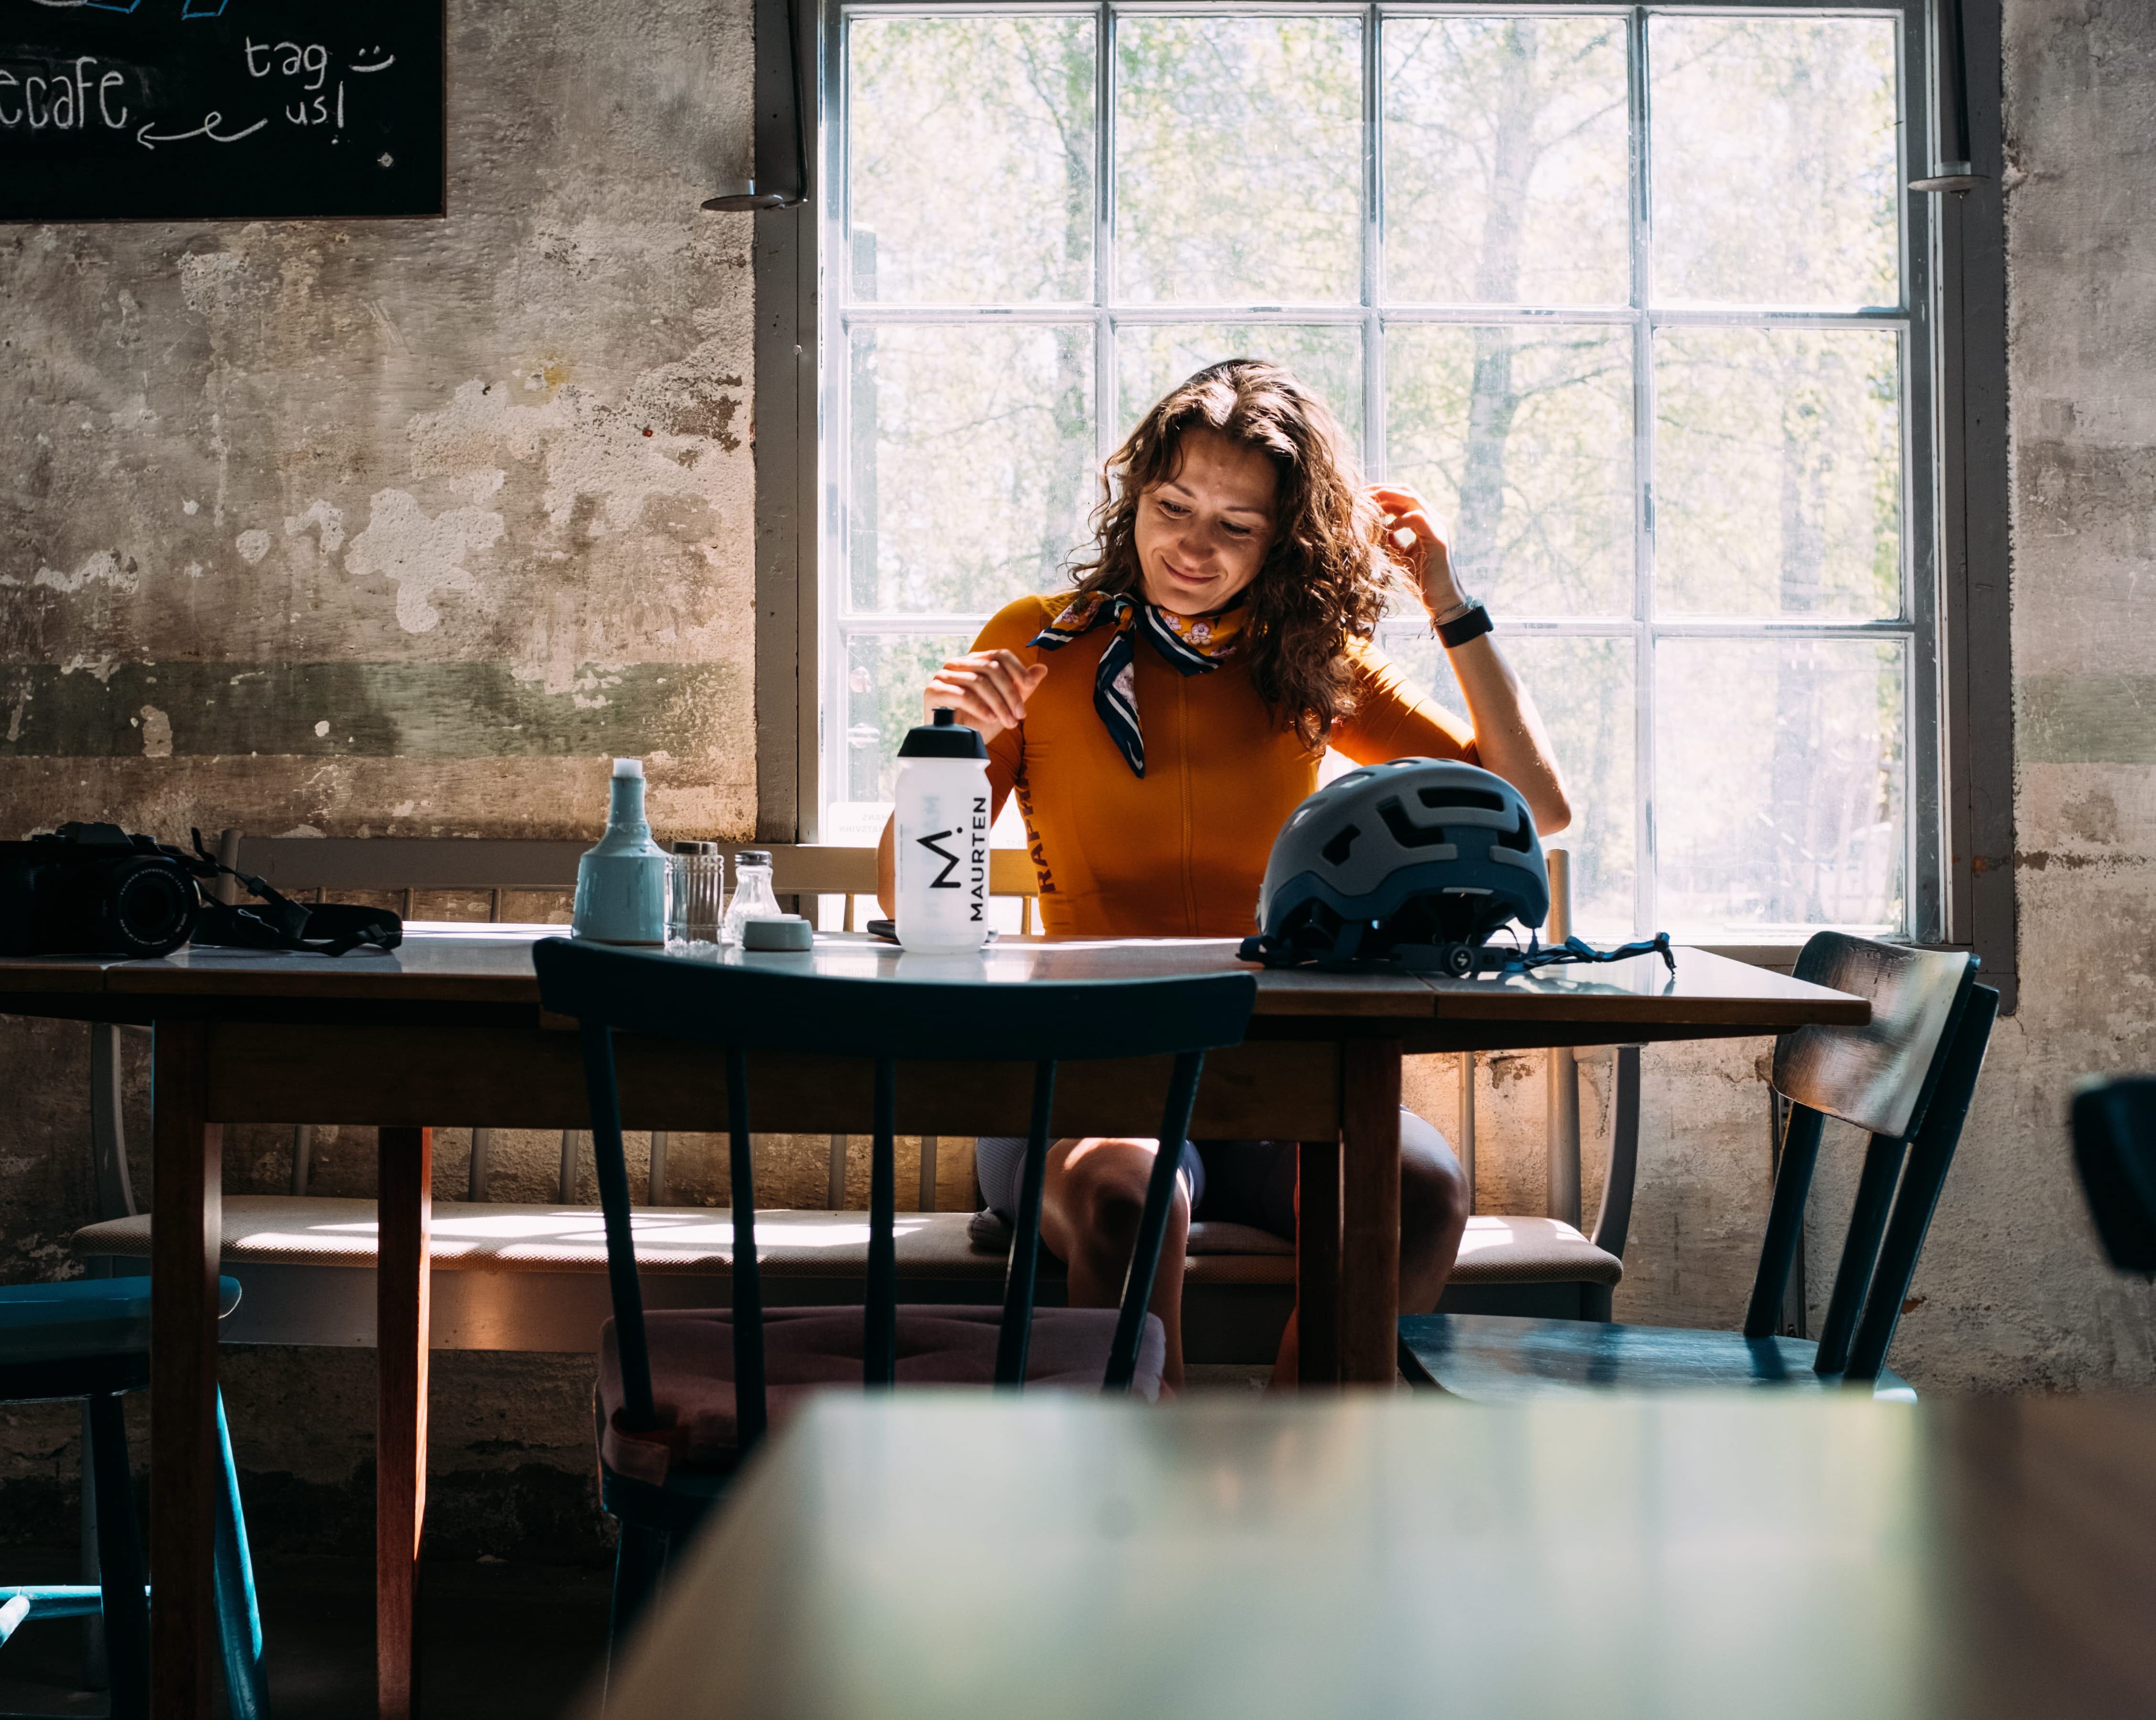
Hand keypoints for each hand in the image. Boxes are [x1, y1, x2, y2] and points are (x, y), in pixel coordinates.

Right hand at [923, 649, 1048, 742]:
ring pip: (978, 681)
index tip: (1030, 685)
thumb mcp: (1005, 705)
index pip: (998, 655)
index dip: (1017, 668)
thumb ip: (1021, 686)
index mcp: (974, 661)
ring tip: (1008, 722)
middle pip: (990, 668)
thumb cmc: (979, 723)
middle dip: (1010, 693)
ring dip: (998, 704)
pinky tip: (990, 719)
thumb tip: (1042, 668)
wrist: (956, 746)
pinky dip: (979, 707)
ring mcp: (943, 676)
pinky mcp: (933, 691)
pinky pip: (961, 694)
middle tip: (1020, 715)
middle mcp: (957, 664)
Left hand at [1370, 484, 1466, 617]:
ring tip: (1370, 506)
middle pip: (1407, 491)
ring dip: (1388, 499)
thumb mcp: (1400, 555)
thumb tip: (1374, 529)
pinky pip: (1418, 518)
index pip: (1403, 496)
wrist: (1441, 600)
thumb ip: (1390, 540)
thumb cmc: (1421, 579)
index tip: (1361, 497)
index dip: (1382, 493)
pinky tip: (1387, 529)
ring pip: (1413, 499)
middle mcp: (1433, 519)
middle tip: (1361, 495)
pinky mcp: (1438, 540)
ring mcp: (1437, 527)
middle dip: (1382, 490)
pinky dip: (1400, 520)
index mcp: (1424, 521)